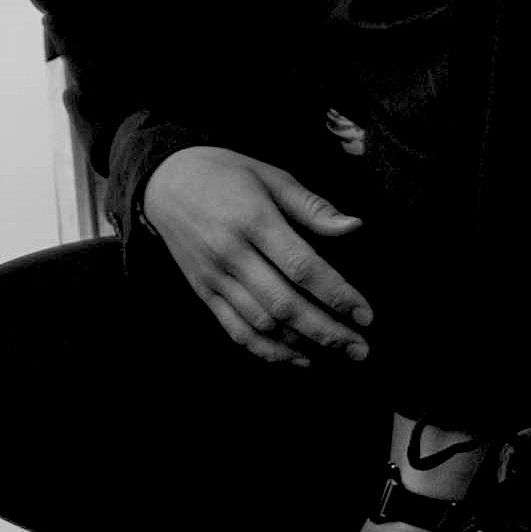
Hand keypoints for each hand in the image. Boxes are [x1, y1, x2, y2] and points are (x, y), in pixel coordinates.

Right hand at [141, 146, 372, 365]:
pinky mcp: (203, 292)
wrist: (164, 182)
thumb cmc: (226, 174)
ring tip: (338, 353)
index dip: (337, 294)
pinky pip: (235, 330)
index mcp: (253, 220)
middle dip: (327, 331)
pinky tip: (297, 357)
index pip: (301, 267)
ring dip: (303, 344)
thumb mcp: (271, 177)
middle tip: (361, 349)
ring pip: (261, 323)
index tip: (366, 314)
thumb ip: (313, 207)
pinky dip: (267, 350)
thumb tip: (355, 228)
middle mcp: (231, 253)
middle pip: (283, 304)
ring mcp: (214, 276)